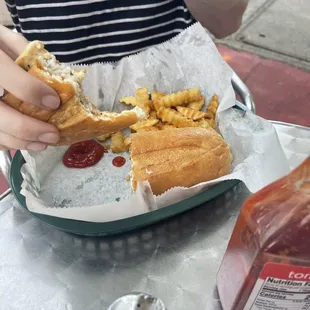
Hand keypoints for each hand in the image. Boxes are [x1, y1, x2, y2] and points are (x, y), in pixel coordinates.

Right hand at [0, 26, 59, 150]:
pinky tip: (25, 142)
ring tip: (43, 143)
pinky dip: (8, 142)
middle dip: (28, 128)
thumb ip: (23, 50)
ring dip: (20, 141)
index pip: (5, 74)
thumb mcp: (2, 37)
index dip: (30, 90)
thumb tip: (53, 76)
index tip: (54, 102)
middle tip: (53, 134)